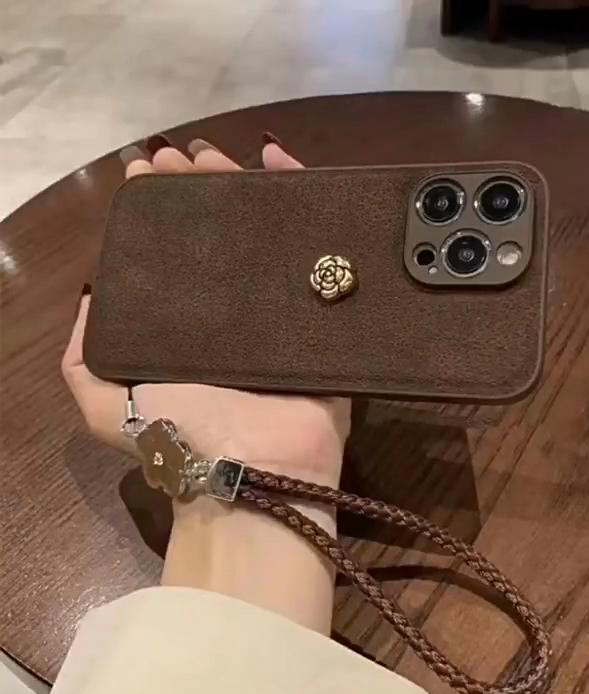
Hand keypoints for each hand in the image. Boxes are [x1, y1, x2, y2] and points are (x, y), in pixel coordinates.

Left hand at [63, 139, 349, 490]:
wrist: (255, 464)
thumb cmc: (182, 432)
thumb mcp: (107, 405)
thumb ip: (85, 360)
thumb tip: (91, 298)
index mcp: (187, 324)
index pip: (173, 253)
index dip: (160, 210)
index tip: (149, 171)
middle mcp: (233, 311)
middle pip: (221, 235)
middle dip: (201, 189)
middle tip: (188, 157)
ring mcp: (280, 307)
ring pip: (267, 234)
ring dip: (247, 186)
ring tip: (229, 154)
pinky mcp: (323, 308)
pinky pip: (320, 247)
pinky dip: (307, 203)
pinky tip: (285, 165)